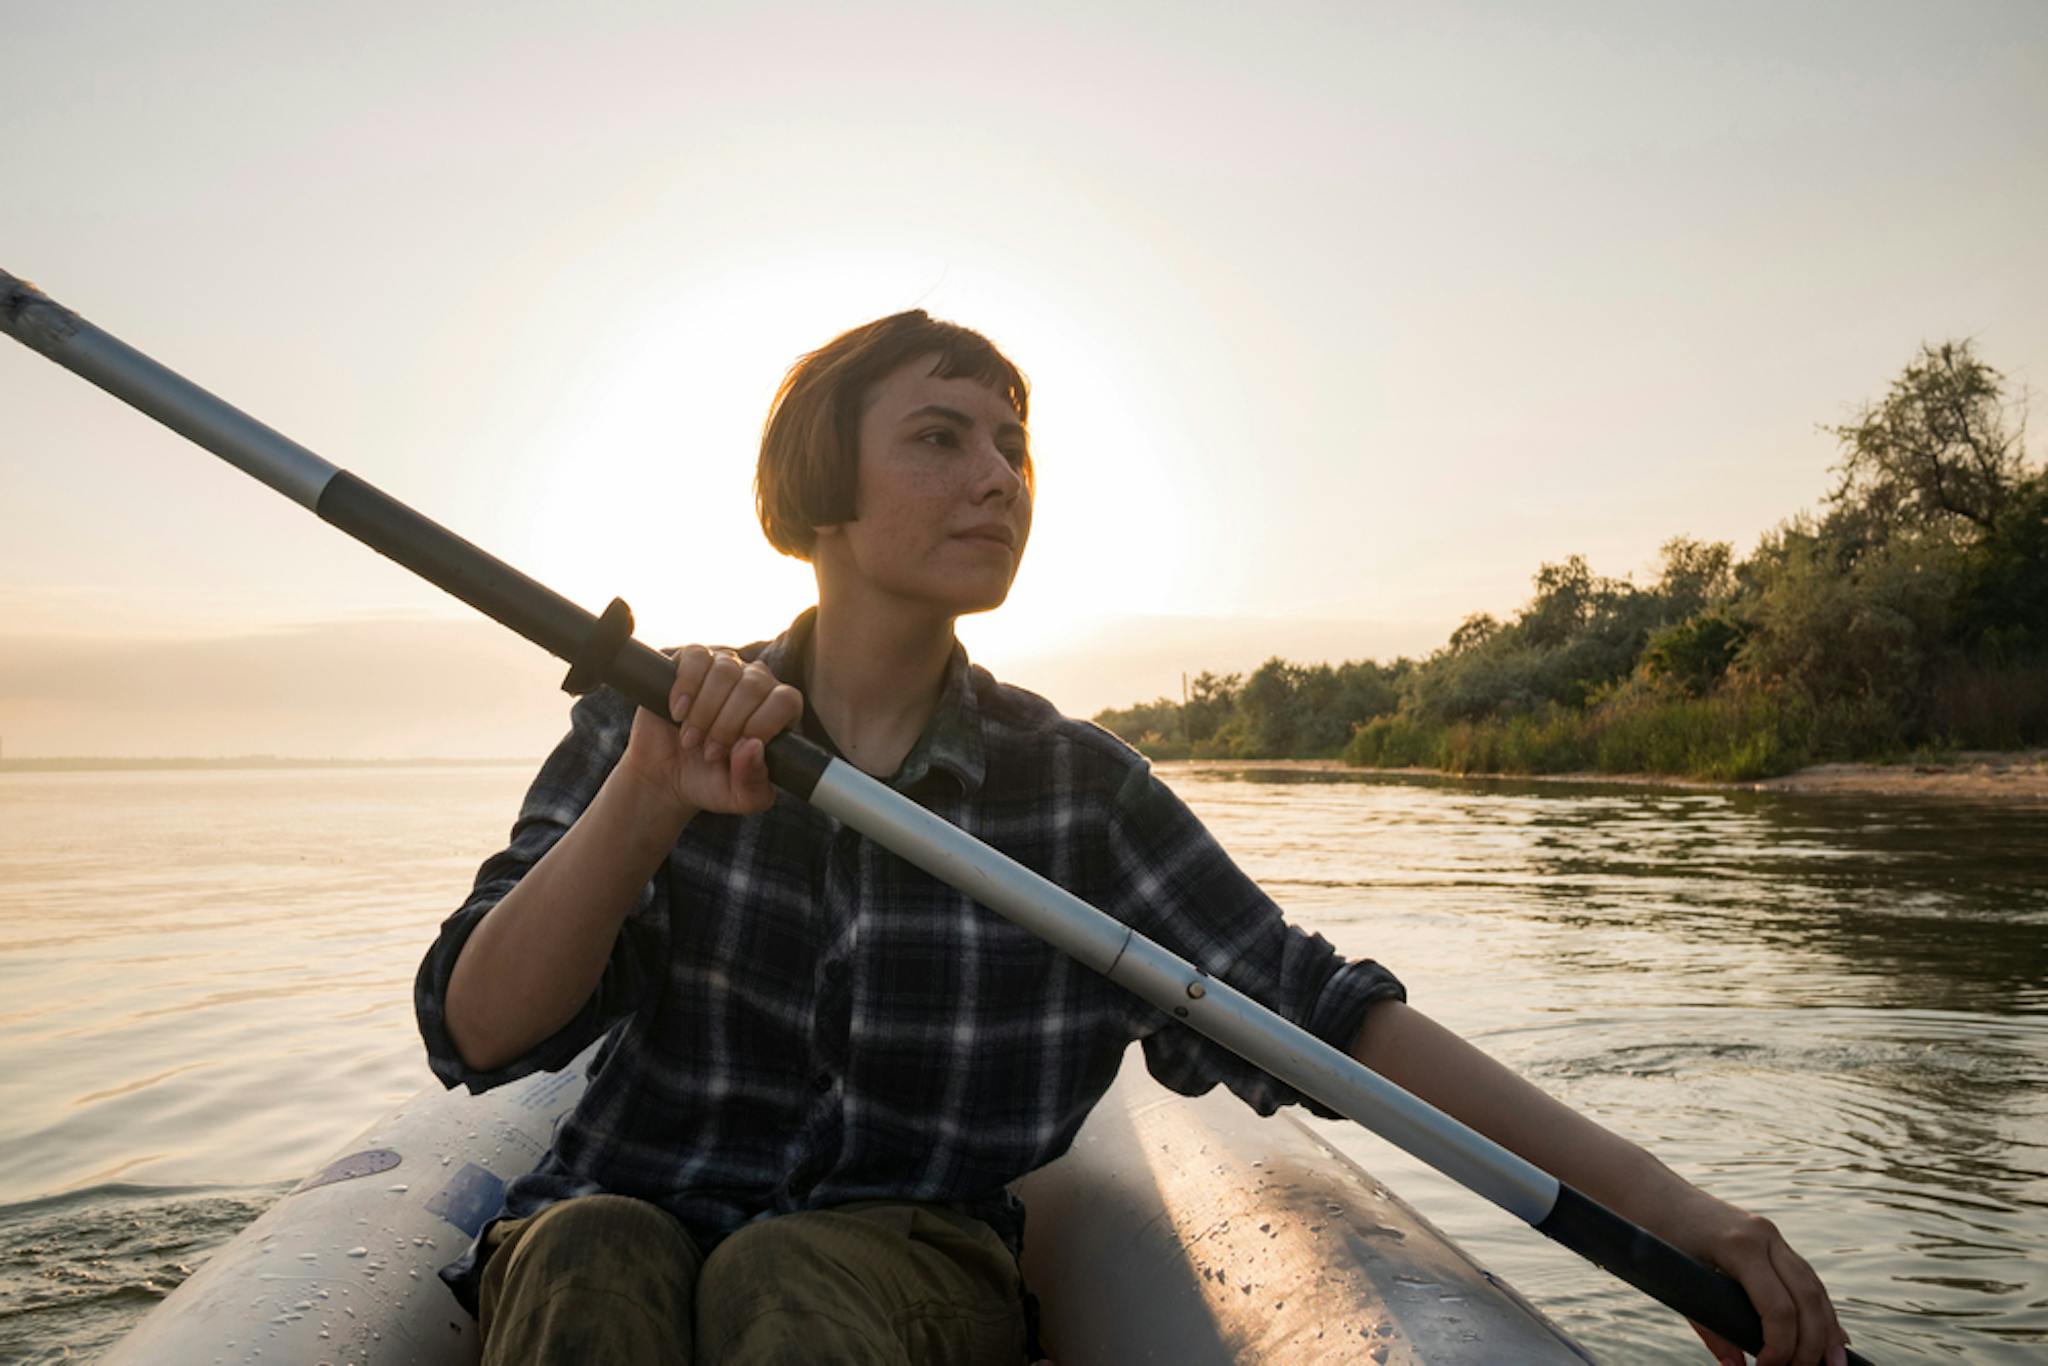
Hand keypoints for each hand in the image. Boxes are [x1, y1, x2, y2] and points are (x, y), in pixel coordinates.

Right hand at [619, 646, 803, 819]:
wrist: (666, 777)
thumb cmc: (711, 783)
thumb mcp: (740, 797)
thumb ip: (754, 781)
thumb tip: (753, 746)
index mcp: (778, 712)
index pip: (785, 700)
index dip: (761, 724)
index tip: (736, 750)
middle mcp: (756, 684)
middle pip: (754, 684)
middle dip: (728, 724)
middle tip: (710, 753)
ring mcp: (725, 668)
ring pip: (725, 669)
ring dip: (704, 711)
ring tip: (691, 740)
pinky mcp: (692, 662)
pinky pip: (696, 656)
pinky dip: (685, 686)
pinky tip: (678, 712)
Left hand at [1671, 1191, 1848, 1365]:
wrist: (1654, 1193)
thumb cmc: (1657, 1237)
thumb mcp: (1676, 1282)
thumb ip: (1708, 1327)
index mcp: (1739, 1246)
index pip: (1777, 1307)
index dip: (1780, 1346)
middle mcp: (1764, 1236)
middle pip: (1806, 1298)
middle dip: (1813, 1344)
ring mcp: (1772, 1235)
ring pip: (1813, 1287)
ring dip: (1828, 1330)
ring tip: (1835, 1365)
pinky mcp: (1772, 1239)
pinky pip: (1805, 1278)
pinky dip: (1820, 1309)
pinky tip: (1834, 1336)